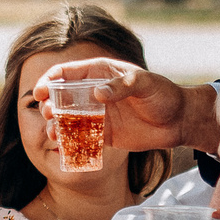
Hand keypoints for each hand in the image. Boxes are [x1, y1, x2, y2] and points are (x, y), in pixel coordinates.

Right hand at [37, 57, 207, 152]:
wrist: (180, 121)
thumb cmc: (165, 95)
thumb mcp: (146, 85)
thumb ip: (122, 86)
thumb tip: (97, 93)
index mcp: (102, 73)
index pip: (68, 72)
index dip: (50, 79)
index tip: (39, 92)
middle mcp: (96, 92)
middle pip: (63, 96)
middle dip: (50, 104)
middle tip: (48, 113)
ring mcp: (99, 113)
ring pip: (69, 118)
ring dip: (57, 125)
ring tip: (53, 133)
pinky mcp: (105, 133)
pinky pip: (82, 137)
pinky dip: (70, 141)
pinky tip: (63, 147)